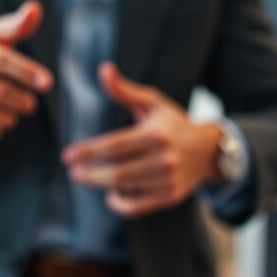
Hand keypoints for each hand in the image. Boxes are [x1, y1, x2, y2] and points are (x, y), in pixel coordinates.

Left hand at [61, 62, 222, 216]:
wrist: (209, 150)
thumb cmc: (173, 123)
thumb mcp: (152, 103)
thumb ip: (124, 90)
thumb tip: (104, 69)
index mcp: (158, 133)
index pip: (116, 145)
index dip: (89, 151)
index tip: (67, 155)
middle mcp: (165, 158)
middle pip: (118, 171)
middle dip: (90, 173)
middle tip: (73, 172)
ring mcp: (169, 180)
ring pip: (126, 189)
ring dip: (102, 185)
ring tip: (86, 177)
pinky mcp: (171, 196)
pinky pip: (137, 207)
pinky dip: (120, 203)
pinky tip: (111, 194)